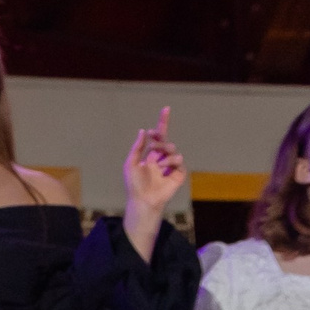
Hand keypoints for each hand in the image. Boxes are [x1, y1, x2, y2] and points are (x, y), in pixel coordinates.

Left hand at [123, 106, 185, 250]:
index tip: (166, 109)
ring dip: (164, 152)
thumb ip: (137, 147)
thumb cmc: (134, 184)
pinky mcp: (178, 173)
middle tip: (153, 139)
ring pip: (173, 149)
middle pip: (166, 140)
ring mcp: (171, 166)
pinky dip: (170, 162)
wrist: (143, 200)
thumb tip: (143, 131)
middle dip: (160, 137)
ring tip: (157, 162)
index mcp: (151, 154)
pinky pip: (178, 161)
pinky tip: (163, 169)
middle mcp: (161, 158)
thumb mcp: (130, 163)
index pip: (158, 136)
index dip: (162, 122)